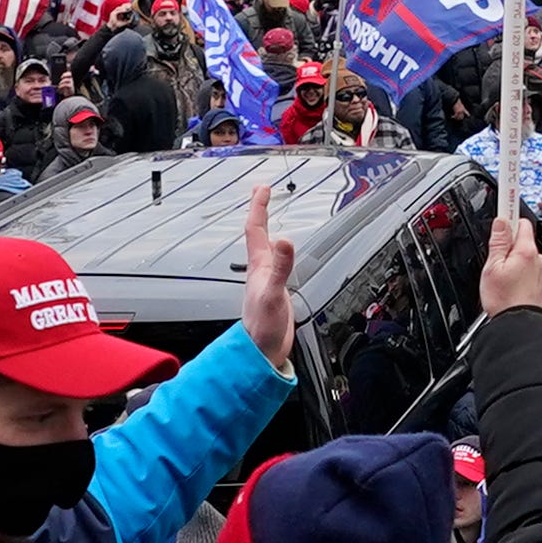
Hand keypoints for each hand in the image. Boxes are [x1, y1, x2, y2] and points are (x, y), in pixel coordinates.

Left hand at [237, 180, 296, 358]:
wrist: (262, 354)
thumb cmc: (263, 329)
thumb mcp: (274, 295)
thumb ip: (280, 268)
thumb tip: (285, 239)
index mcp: (258, 267)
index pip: (256, 229)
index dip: (259, 206)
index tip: (264, 188)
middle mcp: (260, 271)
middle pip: (258, 234)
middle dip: (261, 211)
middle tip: (264, 192)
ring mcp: (267, 281)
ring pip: (265, 248)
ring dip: (267, 229)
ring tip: (269, 217)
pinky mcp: (275, 292)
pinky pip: (276, 264)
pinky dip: (280, 253)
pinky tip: (282, 257)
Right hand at [476, 215, 541, 316]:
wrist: (518, 325)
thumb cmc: (505, 300)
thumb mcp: (492, 267)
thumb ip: (498, 242)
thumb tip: (501, 223)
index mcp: (526, 251)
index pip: (521, 221)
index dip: (510, 213)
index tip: (506, 200)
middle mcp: (538, 259)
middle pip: (522, 239)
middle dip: (509, 244)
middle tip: (495, 258)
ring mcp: (541, 271)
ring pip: (525, 256)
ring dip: (515, 260)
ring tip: (502, 276)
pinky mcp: (540, 283)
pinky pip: (529, 269)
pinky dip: (520, 272)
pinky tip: (510, 284)